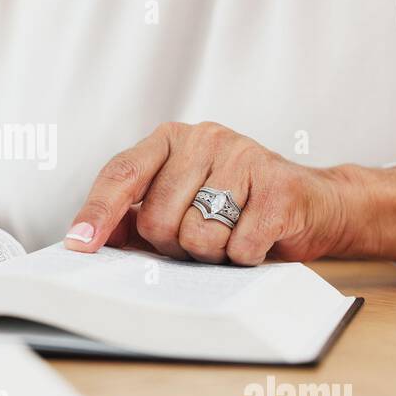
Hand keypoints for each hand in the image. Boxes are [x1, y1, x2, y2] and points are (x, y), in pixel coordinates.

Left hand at [63, 121, 395, 268]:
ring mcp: (243, 156)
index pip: (121, 175)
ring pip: (198, 237)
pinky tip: (257, 239)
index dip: (98, 214)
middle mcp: (204, 138)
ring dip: (213, 254)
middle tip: (201, 238)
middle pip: (159, 219)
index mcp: (170, 138)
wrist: (315, 204)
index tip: (79, 246)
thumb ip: (134, 218)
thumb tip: (87, 239)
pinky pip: (239, 246)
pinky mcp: (278, 186)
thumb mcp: (181, 204)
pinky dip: (244, 257)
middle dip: (175, 246)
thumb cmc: (238, 207)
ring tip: (231, 236)